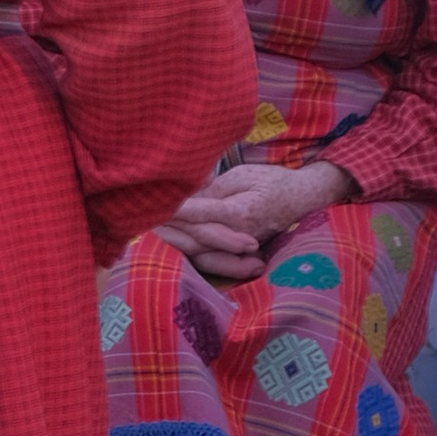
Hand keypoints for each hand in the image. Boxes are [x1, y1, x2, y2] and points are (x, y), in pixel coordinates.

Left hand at [158, 158, 353, 284]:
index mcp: (238, 212)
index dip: (171, 208)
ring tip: (144, 237)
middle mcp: (236, 234)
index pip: (197, 212)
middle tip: (134, 220)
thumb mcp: (243, 175)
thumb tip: (185, 197)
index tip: (146, 201)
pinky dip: (187, 256)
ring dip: (172, 245)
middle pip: (192, 237)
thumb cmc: (272, 182)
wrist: (302, 199)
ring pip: (198, 252)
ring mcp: (237, 246)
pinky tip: (168, 250)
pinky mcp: (236, 252)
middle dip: (164, 229)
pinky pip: (208, 260)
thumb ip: (214, 188)